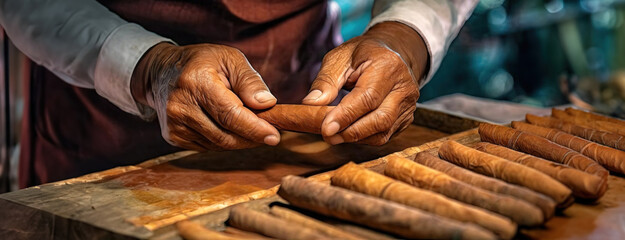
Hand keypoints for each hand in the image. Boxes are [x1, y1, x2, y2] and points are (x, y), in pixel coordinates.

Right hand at [131, 43, 279, 150]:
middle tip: (270, 134)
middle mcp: (181, 106)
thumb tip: (267, 103)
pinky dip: (224, 140)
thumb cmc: (202, 62)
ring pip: (219, 144)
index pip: (230, 114)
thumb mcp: (230, 59)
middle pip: (225, 135)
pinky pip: (208, 146)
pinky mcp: (173, 136)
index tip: (274, 135)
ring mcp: (174, 124)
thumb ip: (249, 81)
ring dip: (240, 140)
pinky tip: (228, 126)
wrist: (161, 71)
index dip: (254, 128)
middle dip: (252, 138)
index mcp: (196, 82)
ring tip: (250, 125)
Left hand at [303, 22, 428, 144]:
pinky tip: (349, 132)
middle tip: (327, 136)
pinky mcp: (406, 118)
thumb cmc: (362, 54)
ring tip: (334, 135)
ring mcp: (408, 104)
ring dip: (356, 138)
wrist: (392, 52)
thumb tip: (310, 103)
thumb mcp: (340, 57)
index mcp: (388, 66)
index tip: (326, 128)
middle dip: (350, 132)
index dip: (346, 115)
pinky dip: (365, 138)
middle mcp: (404, 87)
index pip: (368, 97)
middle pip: (380, 119)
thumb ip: (326, 80)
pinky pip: (385, 135)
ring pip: (383, 132)